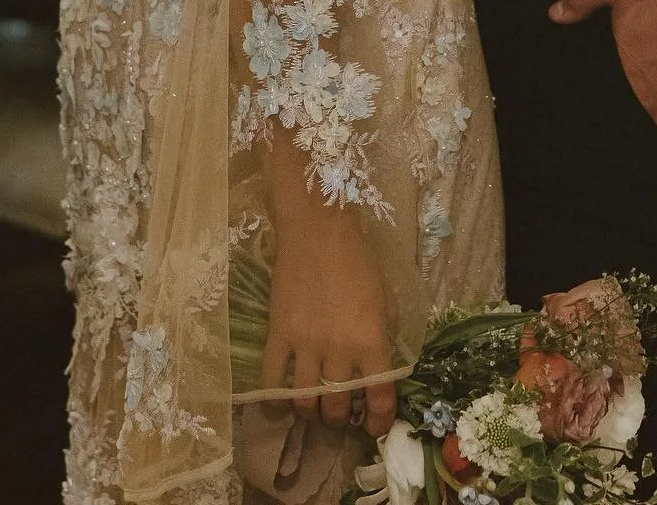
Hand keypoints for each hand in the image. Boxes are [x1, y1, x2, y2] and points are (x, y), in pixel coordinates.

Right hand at [261, 204, 395, 434]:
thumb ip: (385, 334)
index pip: (379, 397)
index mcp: (372, 339)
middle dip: (341, 421)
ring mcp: (305, 344)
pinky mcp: (277, 335)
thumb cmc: (358, 258)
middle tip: (341, 417)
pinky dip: (274, 401)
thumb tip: (381, 366)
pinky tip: (280, 404)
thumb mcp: (386, 296)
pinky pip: (271, 382)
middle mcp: (339, 349)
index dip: (379, 422)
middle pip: (337, 408)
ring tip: (314, 409)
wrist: (318, 227)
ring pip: (305, 403)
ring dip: (311, 414)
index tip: (374, 429)